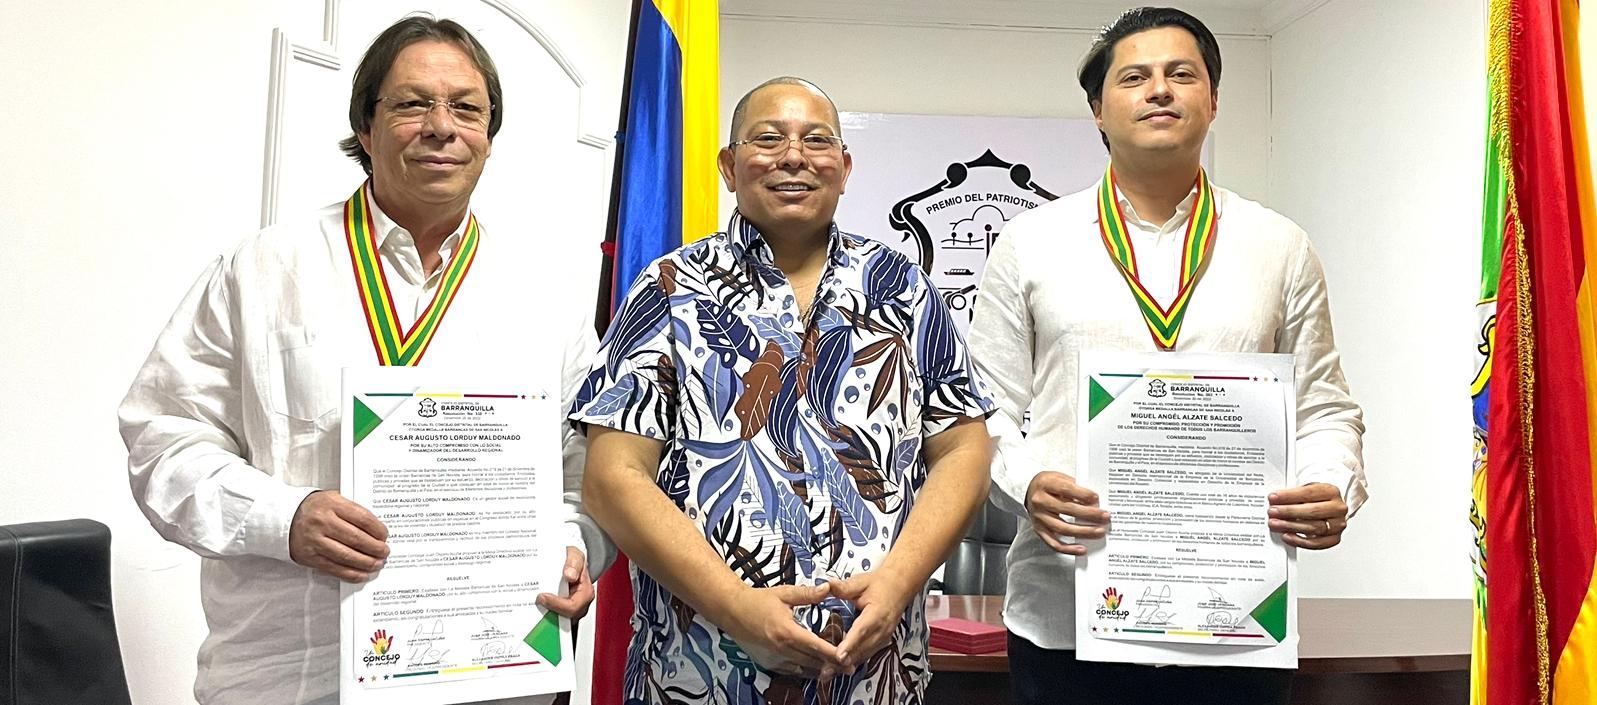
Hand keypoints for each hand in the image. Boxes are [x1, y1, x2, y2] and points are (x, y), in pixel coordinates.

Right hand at [288, 490, 388, 581]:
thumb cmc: (313, 508)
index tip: (385, 535)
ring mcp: (315, 541)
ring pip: (347, 556)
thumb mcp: (332, 499)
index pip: (362, 518)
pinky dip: (351, 573)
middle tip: (385, 552)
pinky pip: (334, 568)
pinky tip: (362, 574)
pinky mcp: (310, 557)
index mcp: (332, 504)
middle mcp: (323, 522)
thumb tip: (376, 529)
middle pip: (356, 539)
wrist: (283, 517)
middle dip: (375, 548)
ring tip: (377, 564)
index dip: (377, 529)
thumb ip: (352, 511)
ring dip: (366, 563)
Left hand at [537, 547, 594, 618]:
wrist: (569, 563)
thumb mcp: (575, 555)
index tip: (542, 597)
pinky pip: (553, 618)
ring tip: (534, 604)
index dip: (557, 604)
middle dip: (549, 610)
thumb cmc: (574, 561)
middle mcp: (580, 605)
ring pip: (558, 620)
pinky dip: (544, 613)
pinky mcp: (561, 612)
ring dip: (545, 614)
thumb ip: (574, 563)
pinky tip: (536, 605)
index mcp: (586, 593)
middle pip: (564, 616)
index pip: (573, 606)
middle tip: (536, 600)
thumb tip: (569, 575)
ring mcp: (571, 611)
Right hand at [721, 583, 843, 678]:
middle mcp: (781, 649)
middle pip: (812, 662)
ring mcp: (774, 658)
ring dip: (819, 671)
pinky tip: (814, 670)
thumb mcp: (783, 593)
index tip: (848, 660)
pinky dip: (804, 672)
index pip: (816, 646)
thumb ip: (807, 594)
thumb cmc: (757, 601)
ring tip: (835, 671)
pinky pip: (791, 672)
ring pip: (802, 671)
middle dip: (832, 666)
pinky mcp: (768, 663)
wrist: (731, 611)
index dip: (833, 655)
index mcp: (786, 631)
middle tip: (849, 668)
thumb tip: (827, 588)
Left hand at [828, 570, 916, 674]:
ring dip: (849, 663)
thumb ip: (843, 587)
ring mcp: (883, 637)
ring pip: (865, 654)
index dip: (850, 644)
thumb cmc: (880, 584)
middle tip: (827, 669)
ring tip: (831, 672)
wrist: (899, 587)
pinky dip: (855, 660)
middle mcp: (882, 628)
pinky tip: (841, 666)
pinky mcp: (882, 641)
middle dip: (845, 660)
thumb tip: (826, 584)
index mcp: (877, 613)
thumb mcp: (861, 582)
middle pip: (862, 648)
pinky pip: (867, 653)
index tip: (839, 655)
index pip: (861, 630)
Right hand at [1025, 471, 1108, 554]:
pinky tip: (1081, 548)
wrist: (1028, 490)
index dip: (1083, 494)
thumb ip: (1075, 486)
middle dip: (1089, 514)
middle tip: (1105, 517)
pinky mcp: (1039, 530)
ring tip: (1099, 532)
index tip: (1096, 499)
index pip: (1066, 489)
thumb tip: (1095, 501)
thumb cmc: (1048, 484)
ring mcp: (1039, 517)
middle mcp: (1040, 501)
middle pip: (1067, 510)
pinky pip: (1054, 543)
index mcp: (1046, 484)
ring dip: (1083, 532)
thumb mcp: (1059, 477)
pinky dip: (1068, 548)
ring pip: (1062, 528)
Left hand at [1268, 482, 1348, 548]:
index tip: (1273, 497)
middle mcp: (1337, 508)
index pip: (1309, 493)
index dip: (1289, 496)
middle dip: (1289, 512)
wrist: (1330, 508)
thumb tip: (1274, 501)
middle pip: (1312, 511)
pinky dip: (1300, 541)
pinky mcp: (1334, 538)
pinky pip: (1317, 543)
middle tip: (1272, 512)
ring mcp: (1337, 525)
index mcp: (1331, 491)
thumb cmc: (1316, 499)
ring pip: (1314, 528)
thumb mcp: (1306, 490)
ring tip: (1276, 524)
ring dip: (1291, 526)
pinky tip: (1287, 536)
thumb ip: (1293, 495)